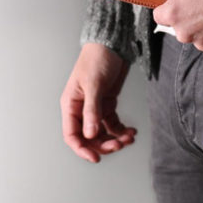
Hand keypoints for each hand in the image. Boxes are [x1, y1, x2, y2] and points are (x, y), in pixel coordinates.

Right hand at [60, 43, 137, 162]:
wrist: (112, 44)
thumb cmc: (97, 58)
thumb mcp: (94, 84)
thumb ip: (92, 110)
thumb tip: (91, 135)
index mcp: (71, 105)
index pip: (72, 135)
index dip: (82, 149)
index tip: (96, 158)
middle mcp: (81, 109)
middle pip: (89, 138)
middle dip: (104, 145)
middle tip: (120, 145)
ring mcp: (95, 108)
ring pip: (102, 134)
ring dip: (115, 139)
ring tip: (129, 137)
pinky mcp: (107, 104)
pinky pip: (113, 124)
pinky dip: (122, 130)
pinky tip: (132, 131)